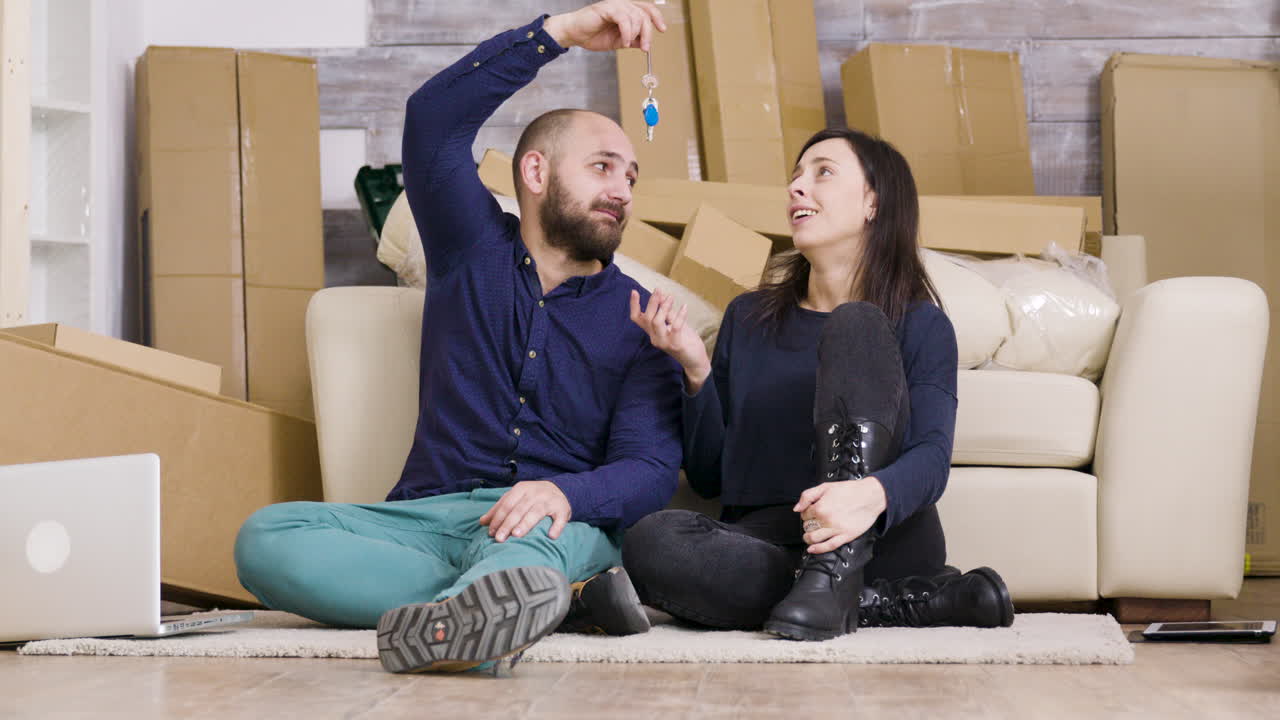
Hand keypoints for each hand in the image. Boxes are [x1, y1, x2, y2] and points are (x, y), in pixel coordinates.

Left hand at [478, 481, 571, 541]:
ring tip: (516, 535)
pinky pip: (560, 518)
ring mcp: (549, 500)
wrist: (559, 489)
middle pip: (519, 509)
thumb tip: (482, 522)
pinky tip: (551, 536)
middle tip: (499, 538)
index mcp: (521, 489)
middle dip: (508, 524)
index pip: (507, 504)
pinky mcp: (562, 509)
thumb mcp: (516, 497)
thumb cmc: (532, 496)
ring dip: (526, 524)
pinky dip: (556, 526)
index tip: (491, 532)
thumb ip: (500, 508)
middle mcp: (535, 493)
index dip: (498, 518)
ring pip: (536, 512)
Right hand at [544, 1, 666, 51]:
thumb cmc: (592, 35)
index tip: (662, 30)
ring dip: (636, 34)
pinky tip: (624, 41)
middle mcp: (622, 5)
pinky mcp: (607, 8)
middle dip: (648, 32)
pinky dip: (627, 32)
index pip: (647, 9)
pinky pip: (624, 19)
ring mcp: (615, 5)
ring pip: (636, 16)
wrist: (574, 34)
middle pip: (644, 14)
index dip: (657, 17)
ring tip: (628, 45)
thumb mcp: (618, 41)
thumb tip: (645, 44)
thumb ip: (632, 40)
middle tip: (645, 48)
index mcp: (626, 11)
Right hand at [629, 288, 710, 391]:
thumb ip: (667, 312)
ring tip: (670, 297)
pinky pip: (675, 327)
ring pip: (657, 322)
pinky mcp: (675, 345)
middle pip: (647, 318)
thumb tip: (662, 295)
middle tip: (658, 290)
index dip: (634, 306)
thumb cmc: (685, 340)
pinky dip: (680, 315)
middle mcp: (655, 338)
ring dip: (663, 307)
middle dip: (652, 302)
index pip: (638, 319)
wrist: (695, 360)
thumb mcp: (675, 323)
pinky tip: (685, 307)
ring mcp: (664, 342)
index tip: (634, 292)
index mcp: (653, 332)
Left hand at [793, 478, 887, 553]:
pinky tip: (812, 549)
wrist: (870, 496)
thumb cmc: (850, 490)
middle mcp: (826, 519)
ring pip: (814, 539)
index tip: (810, 512)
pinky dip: (818, 549)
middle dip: (807, 525)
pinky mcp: (845, 536)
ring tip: (809, 536)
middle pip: (807, 527)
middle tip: (813, 522)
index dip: (806, 513)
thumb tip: (797, 508)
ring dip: (808, 538)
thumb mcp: (825, 487)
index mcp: (820, 507)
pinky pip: (829, 546)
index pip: (804, 515)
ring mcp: (836, 529)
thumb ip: (807, 496)